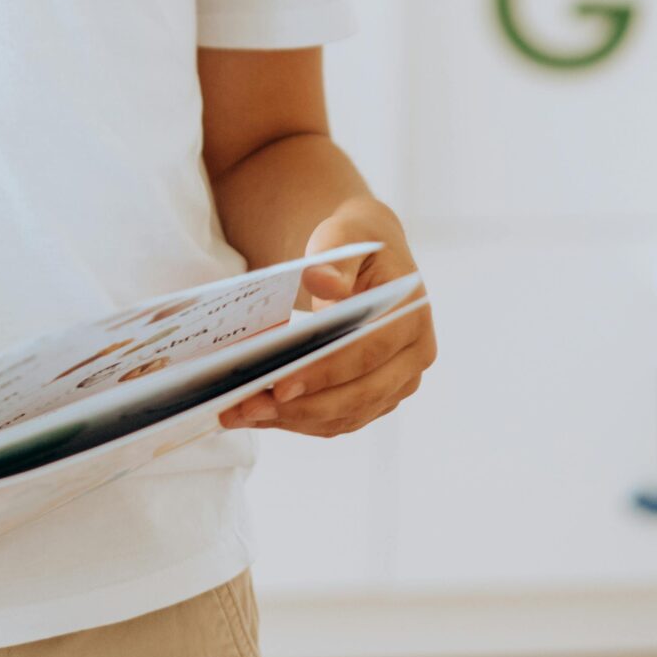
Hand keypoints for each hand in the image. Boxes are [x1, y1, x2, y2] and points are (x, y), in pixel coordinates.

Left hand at [219, 198, 434, 437]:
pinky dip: (302, 421)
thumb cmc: (354, 241)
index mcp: (411, 313)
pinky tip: (262, 415)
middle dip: (302, 406)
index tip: (279, 385)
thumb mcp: (344, 235)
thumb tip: (322, 283)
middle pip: (359, 394)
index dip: (325, 372)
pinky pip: (341, 419)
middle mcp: (414, 355)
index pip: (368, 352)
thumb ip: (335, 259)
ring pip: (348, 415)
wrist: (369, 255)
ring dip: (295, 420)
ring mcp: (399, 381)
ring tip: (242, 413)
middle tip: (247, 406)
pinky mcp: (379, 397)